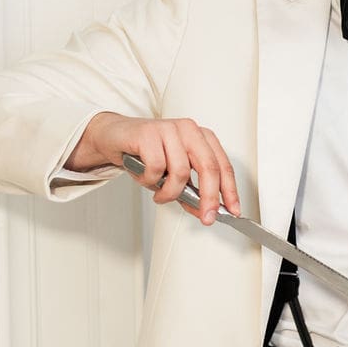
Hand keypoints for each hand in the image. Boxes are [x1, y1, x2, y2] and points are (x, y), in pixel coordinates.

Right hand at [66, 112, 240, 224]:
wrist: (115, 137)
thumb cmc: (146, 154)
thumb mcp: (172, 176)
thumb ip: (190, 192)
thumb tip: (204, 211)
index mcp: (201, 137)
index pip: (223, 165)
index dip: (230, 190)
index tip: (232, 210)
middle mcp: (189, 130)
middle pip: (209, 167)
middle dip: (209, 198)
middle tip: (206, 217)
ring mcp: (169, 129)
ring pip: (180, 171)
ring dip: (169, 192)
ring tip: (160, 195)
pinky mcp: (149, 133)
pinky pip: (156, 168)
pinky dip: (150, 180)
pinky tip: (144, 177)